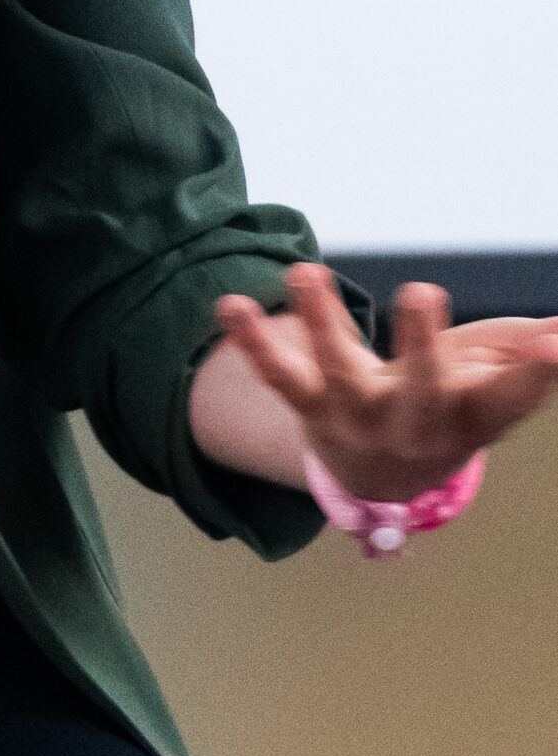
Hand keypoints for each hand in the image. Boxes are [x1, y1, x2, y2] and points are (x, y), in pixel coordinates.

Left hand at [214, 263, 557, 503]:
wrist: (383, 482)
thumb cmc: (450, 407)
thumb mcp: (493, 387)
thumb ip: (529, 356)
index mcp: (472, 415)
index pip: (508, 397)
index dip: (533, 373)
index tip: (552, 345)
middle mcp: (414, 424)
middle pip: (420, 389)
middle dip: (420, 344)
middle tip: (420, 292)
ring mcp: (357, 418)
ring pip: (337, 374)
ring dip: (319, 323)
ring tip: (303, 273)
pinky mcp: (310, 408)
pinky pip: (278, 377)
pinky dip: (254, 343)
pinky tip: (230, 306)